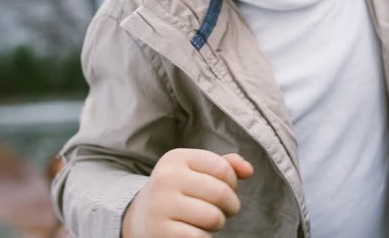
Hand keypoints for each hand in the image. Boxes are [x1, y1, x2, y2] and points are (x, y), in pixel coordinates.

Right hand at [122, 148, 253, 237]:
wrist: (140, 218)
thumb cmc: (179, 192)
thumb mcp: (197, 172)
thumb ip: (226, 166)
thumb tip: (248, 170)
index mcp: (176, 158)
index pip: (223, 168)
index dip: (233, 183)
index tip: (226, 190)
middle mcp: (165, 178)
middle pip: (221, 193)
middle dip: (231, 206)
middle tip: (224, 210)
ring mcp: (160, 205)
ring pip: (213, 217)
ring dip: (219, 223)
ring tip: (210, 222)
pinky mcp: (159, 231)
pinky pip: (200, 237)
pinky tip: (195, 233)